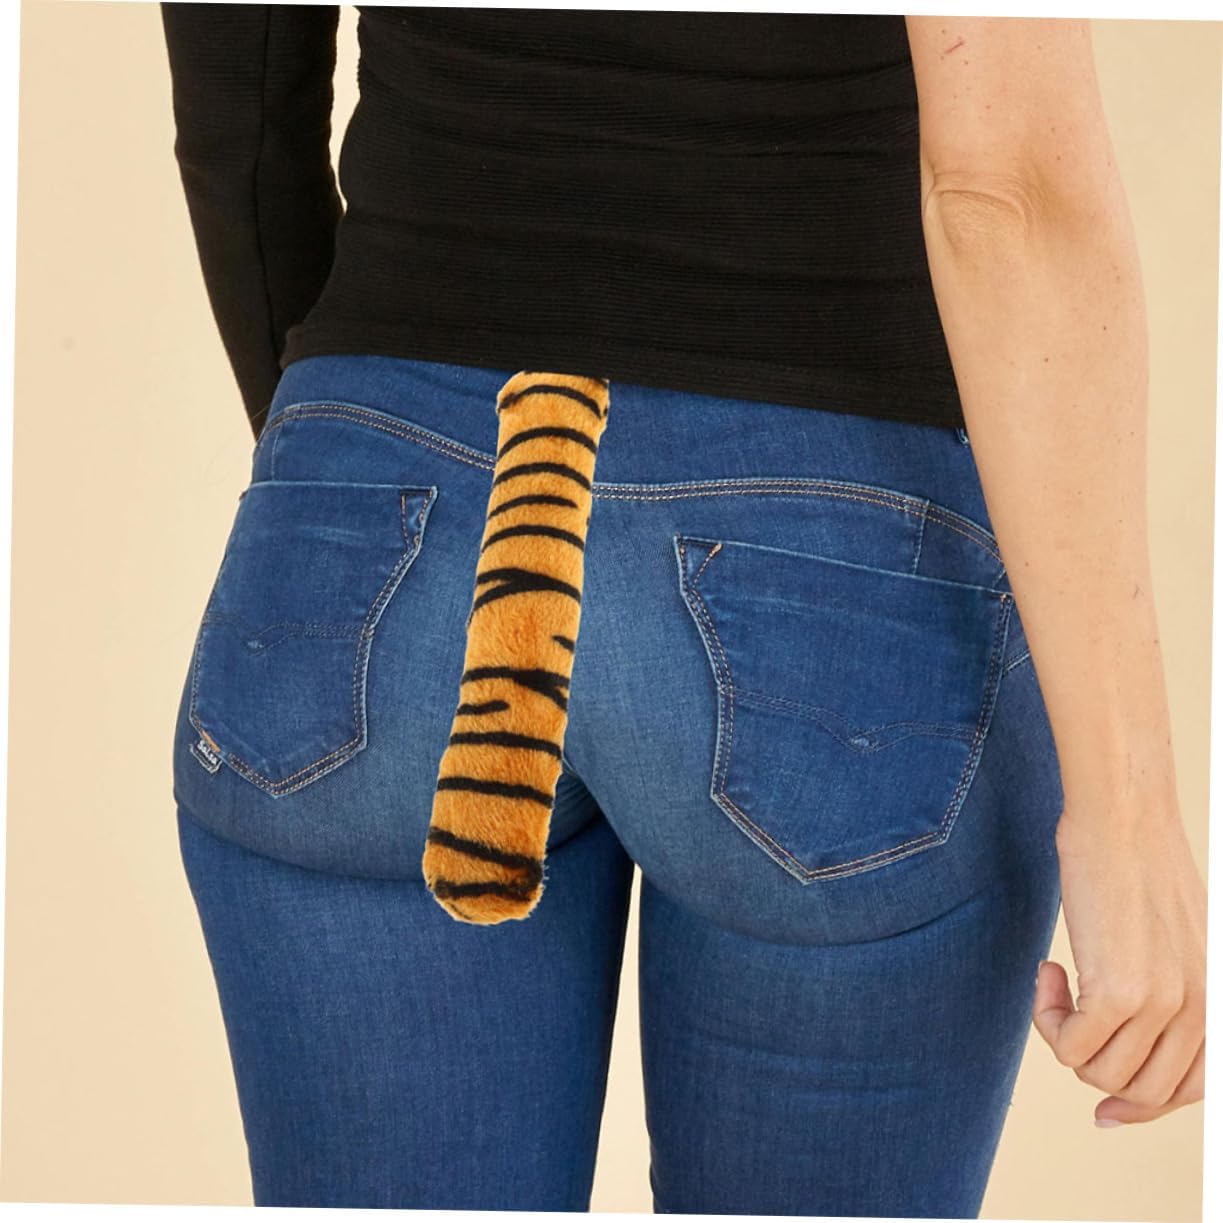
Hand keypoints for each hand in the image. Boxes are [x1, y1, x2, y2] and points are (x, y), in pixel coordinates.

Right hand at [1032, 801, 1206, 1125]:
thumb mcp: (1175, 939)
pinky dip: (1046, 1018)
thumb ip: (1169, 990)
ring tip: (1059, 984)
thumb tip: (1123, 1036)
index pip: (1188, 1089)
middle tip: (1065, 1018)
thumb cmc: (1139, 865)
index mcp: (1220, 1002)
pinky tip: (1049, 971)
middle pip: (1139, 1091)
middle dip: (1093, 1067)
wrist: (1123, 820)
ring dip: (1064, 1036)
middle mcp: (1202, 1012)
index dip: (1140, 1106)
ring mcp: (1163, 1005)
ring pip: (1098, 1073)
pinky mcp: (1119, 993)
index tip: (1102, 1111)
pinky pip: (1068, 1046)